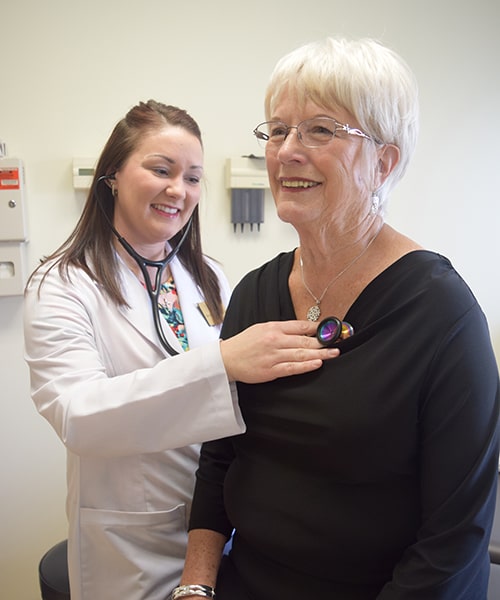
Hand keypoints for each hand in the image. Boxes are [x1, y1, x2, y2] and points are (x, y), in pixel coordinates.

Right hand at [220, 320, 339, 382]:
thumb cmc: (244, 343)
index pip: (300, 326)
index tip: (330, 329)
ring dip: (320, 353)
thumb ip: (281, 329)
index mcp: (273, 328)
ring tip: (334, 353)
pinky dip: (306, 365)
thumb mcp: (262, 328)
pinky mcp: (271, 370)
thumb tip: (302, 329)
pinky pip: (292, 368)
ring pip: (301, 354)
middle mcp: (275, 340)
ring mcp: (273, 356)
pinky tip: (317, 363)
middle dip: (323, 341)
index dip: (317, 328)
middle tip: (338, 341)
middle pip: (304, 340)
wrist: (226, 359)